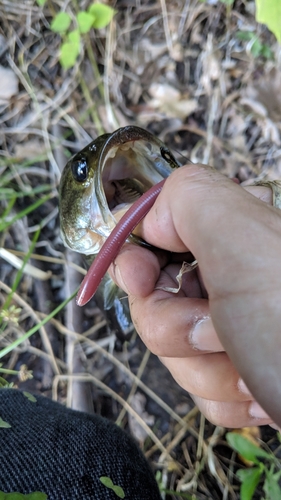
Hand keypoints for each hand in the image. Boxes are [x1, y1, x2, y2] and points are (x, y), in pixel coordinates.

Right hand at [109, 164, 280, 427]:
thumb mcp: (249, 244)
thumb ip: (191, 198)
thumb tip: (156, 217)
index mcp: (239, 234)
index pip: (159, 234)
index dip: (139, 258)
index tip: (141, 278)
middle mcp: (238, 278)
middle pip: (157, 299)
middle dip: (176, 328)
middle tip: (215, 333)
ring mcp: (238, 329)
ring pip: (174, 350)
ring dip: (204, 371)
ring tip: (248, 371)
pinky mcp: (241, 372)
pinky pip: (198, 386)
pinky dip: (222, 398)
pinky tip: (257, 395)